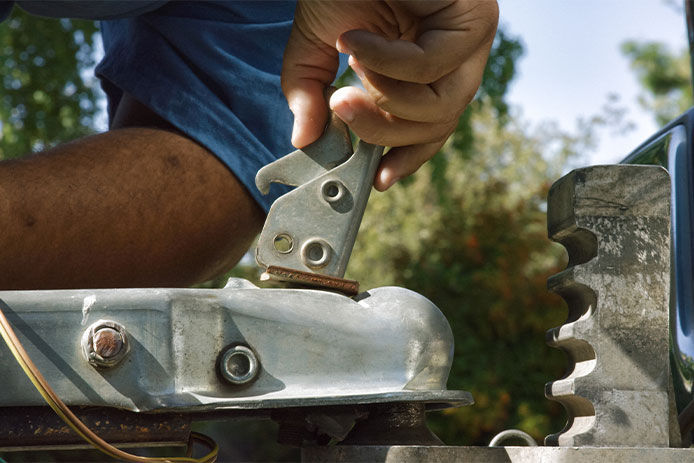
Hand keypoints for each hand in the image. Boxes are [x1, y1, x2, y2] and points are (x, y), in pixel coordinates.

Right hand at [282, 0, 497, 190]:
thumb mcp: (315, 45)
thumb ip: (308, 92)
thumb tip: (301, 140)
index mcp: (427, 69)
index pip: (429, 127)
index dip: (406, 157)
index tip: (379, 181)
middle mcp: (455, 59)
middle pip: (436, 124)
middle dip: (382, 130)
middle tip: (338, 110)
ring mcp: (470, 41)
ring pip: (440, 106)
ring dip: (384, 97)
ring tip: (348, 68)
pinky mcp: (474, 19)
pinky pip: (430, 68)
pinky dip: (386, 62)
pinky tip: (357, 42)